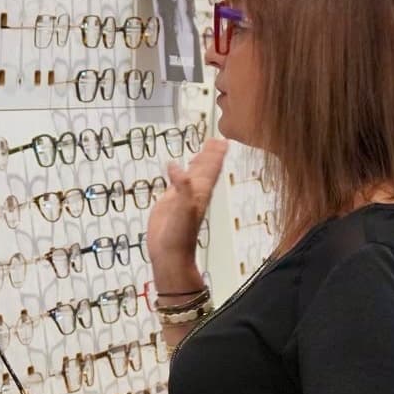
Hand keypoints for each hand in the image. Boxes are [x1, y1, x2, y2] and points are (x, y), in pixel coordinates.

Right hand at [146, 137, 227, 272]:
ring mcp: (183, 197)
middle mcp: (194, 192)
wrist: (170, 253)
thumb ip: (181, 187)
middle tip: (217, 140)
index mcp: (200, 191)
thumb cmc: (179, 234)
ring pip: (193, 175)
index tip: (223, 140)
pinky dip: (180, 173)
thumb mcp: (182, 208)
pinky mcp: (170, 202)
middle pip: (205, 169)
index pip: (210, 168)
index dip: (216, 154)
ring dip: (199, 162)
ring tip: (204, 150)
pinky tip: (178, 169)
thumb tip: (175, 166)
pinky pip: (178, 182)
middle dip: (210, 154)